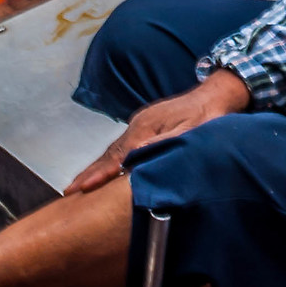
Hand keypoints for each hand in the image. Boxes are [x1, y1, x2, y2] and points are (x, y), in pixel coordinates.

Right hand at [66, 69, 247, 193]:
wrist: (216, 94)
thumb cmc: (208, 115)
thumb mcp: (192, 130)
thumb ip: (166, 142)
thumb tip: (139, 154)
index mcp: (147, 128)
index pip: (118, 156)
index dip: (101, 173)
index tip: (83, 188)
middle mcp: (138, 125)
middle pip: (109, 153)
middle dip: (89, 173)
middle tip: (69, 191)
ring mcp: (140, 124)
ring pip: (113, 150)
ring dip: (95, 168)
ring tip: (78, 186)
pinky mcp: (144, 126)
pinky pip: (121, 146)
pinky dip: (109, 160)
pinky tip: (103, 170)